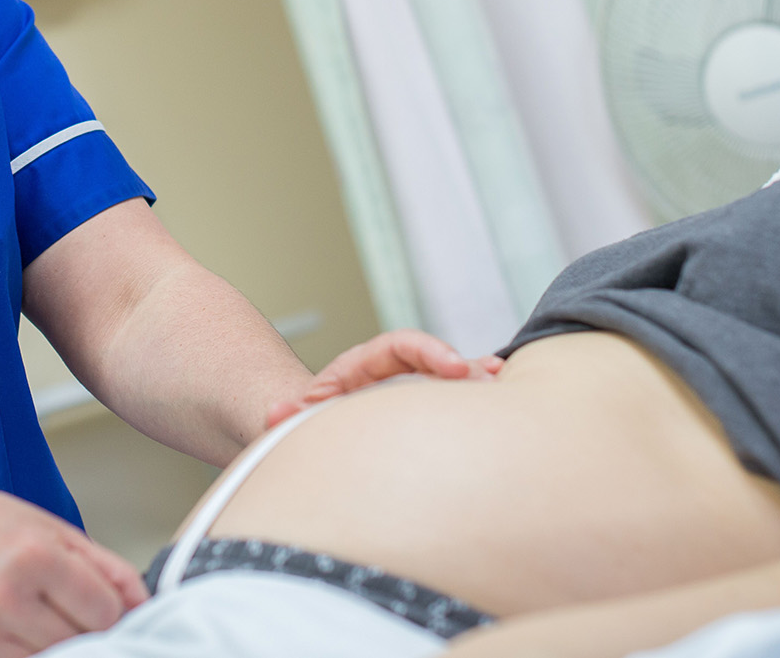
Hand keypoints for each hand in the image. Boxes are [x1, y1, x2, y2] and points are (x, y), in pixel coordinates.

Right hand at [0, 478, 147, 657]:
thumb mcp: (50, 528)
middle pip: (76, 645)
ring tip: (27, 620)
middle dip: (78, 633)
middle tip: (57, 611)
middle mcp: (0, 595)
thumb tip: (142, 606)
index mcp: (32, 555)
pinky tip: (3, 635)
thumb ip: (104, 567)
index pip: (103, 614)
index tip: (95, 607)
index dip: (107, 613)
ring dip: (46, 649)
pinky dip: (13, 656)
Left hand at [265, 330, 502, 427]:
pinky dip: (478, 401)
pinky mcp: (427, 415)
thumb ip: (288, 416)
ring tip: (503, 386)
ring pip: (450, 382)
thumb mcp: (295, 417)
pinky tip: (506, 402)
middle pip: (434, 362)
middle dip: (463, 370)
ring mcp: (414, 393)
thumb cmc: (304, 423)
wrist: (310, 432)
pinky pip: (456, 404)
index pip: (400, 347)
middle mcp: (394, 374)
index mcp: (363, 366)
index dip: (428, 352)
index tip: (452, 368)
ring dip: (476, 383)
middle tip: (491, 381)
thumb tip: (272, 414)